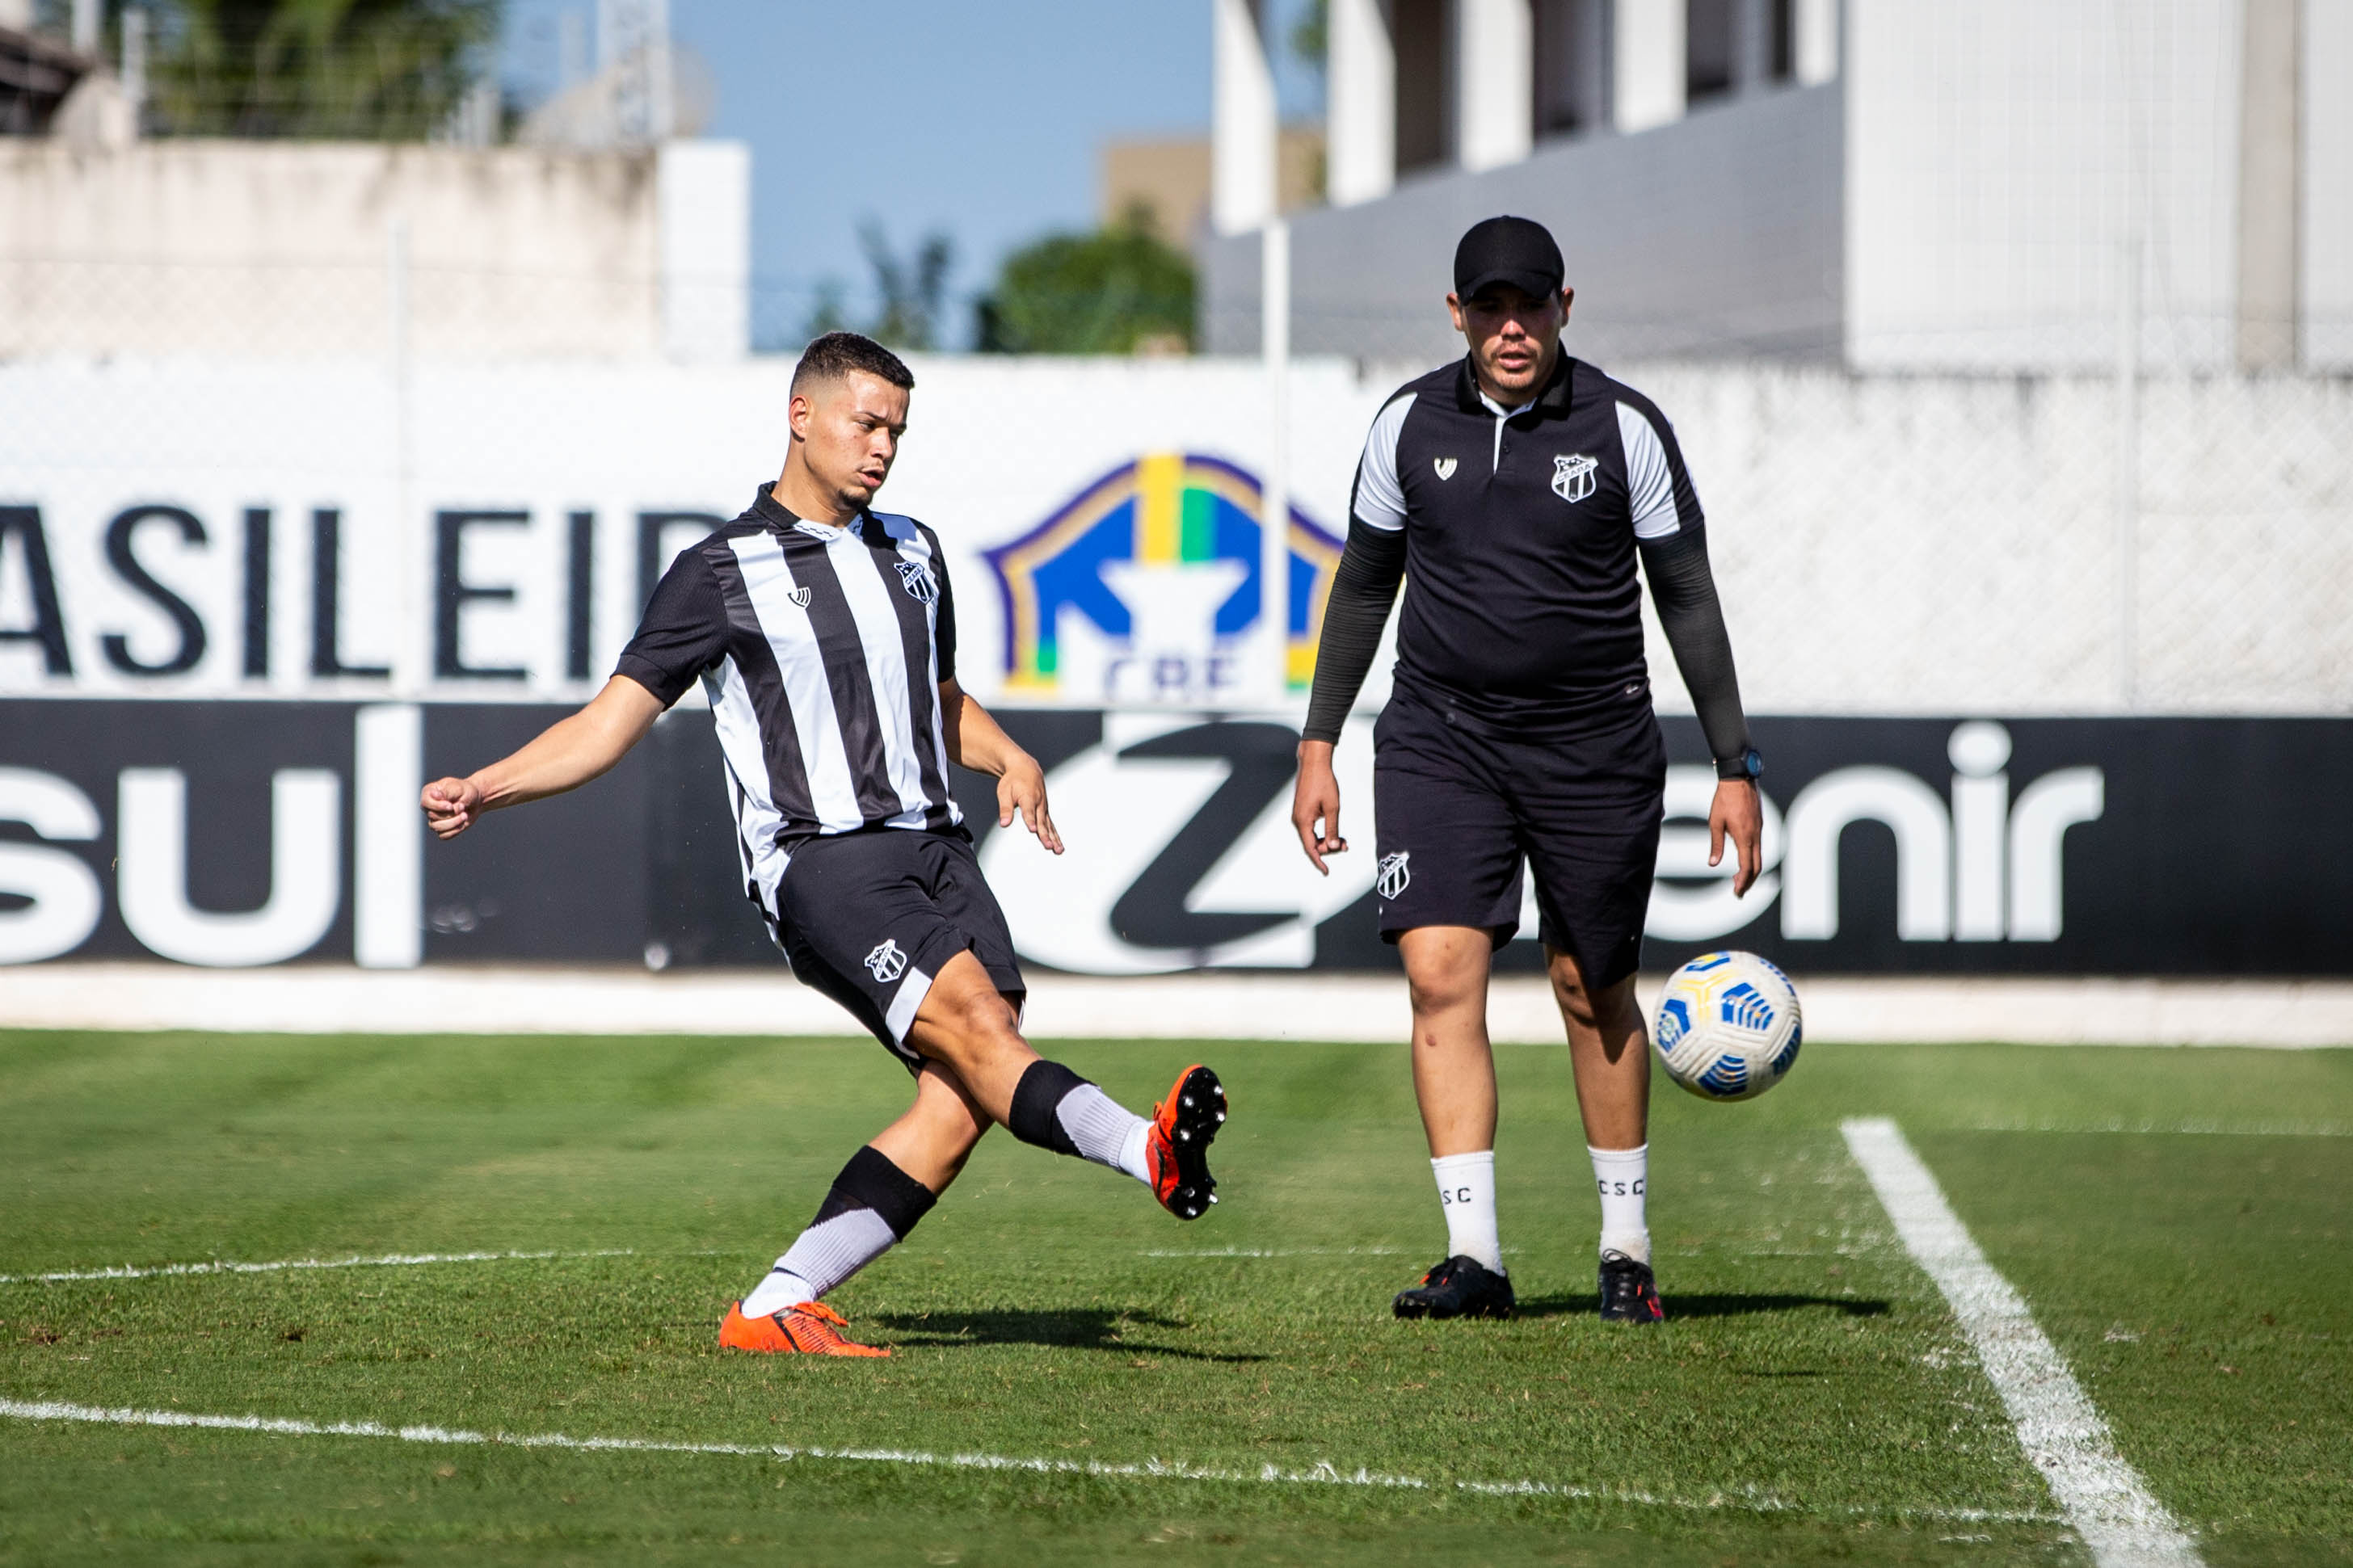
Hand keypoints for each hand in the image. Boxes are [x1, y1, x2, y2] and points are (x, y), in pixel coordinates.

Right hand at [422, 776, 483, 840]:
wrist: (476, 801)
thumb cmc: (466, 791)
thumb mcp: (458, 788)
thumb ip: (447, 793)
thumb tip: (438, 798)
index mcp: (429, 792)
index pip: (425, 802)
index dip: (438, 806)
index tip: (451, 805)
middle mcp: (429, 806)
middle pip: (432, 816)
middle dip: (450, 814)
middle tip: (462, 807)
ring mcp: (434, 818)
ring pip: (436, 827)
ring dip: (453, 823)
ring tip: (465, 815)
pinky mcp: (442, 828)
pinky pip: (443, 835)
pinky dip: (455, 831)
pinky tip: (463, 823)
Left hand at [997, 754, 1062, 853]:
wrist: (1026, 768)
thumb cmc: (1013, 780)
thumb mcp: (1004, 792)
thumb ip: (1005, 809)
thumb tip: (1004, 824)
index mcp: (1028, 797)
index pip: (1029, 811)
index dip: (1030, 821)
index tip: (1033, 830)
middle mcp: (1039, 803)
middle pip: (1042, 821)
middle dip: (1045, 835)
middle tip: (1048, 846)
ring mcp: (1043, 808)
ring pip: (1049, 825)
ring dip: (1054, 838)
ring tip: (1058, 850)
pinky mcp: (1045, 812)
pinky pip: (1051, 826)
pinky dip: (1055, 836)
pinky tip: (1059, 847)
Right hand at [1291, 740, 1345, 874]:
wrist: (1313, 763)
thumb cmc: (1322, 782)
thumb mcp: (1332, 807)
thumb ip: (1332, 829)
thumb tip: (1333, 846)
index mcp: (1303, 821)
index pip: (1310, 848)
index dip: (1319, 861)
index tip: (1326, 871)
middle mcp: (1298, 820)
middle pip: (1311, 843)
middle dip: (1328, 848)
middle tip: (1345, 845)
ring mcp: (1299, 815)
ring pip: (1312, 836)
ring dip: (1326, 840)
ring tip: (1342, 839)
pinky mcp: (1302, 811)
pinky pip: (1311, 828)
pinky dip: (1322, 832)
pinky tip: (1333, 831)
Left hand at [1710, 778, 1762, 895]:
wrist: (1739, 779)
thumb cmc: (1724, 799)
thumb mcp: (1715, 823)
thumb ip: (1716, 844)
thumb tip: (1713, 864)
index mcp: (1745, 837)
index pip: (1747, 866)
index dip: (1742, 882)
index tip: (1736, 892)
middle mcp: (1755, 836)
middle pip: (1757, 866)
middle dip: (1749, 881)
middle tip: (1738, 891)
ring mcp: (1759, 830)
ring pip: (1759, 857)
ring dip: (1750, 871)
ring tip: (1738, 879)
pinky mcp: (1758, 825)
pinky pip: (1758, 847)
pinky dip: (1752, 858)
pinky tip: (1742, 859)